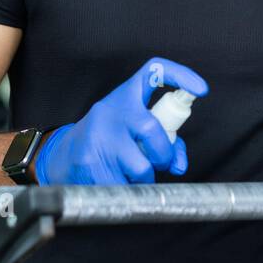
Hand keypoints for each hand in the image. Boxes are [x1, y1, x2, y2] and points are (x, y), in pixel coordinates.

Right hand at [35, 57, 207, 184]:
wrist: (62, 155)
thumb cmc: (109, 139)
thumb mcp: (133, 129)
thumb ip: (164, 140)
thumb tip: (178, 164)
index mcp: (125, 97)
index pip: (154, 72)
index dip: (181, 76)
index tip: (200, 89)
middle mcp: (111, 111)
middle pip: (151, 130)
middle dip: (162, 154)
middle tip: (157, 162)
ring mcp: (98, 136)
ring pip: (141, 167)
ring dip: (144, 178)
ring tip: (130, 173)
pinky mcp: (89, 162)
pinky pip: (123, 186)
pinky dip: (127, 190)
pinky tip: (115, 181)